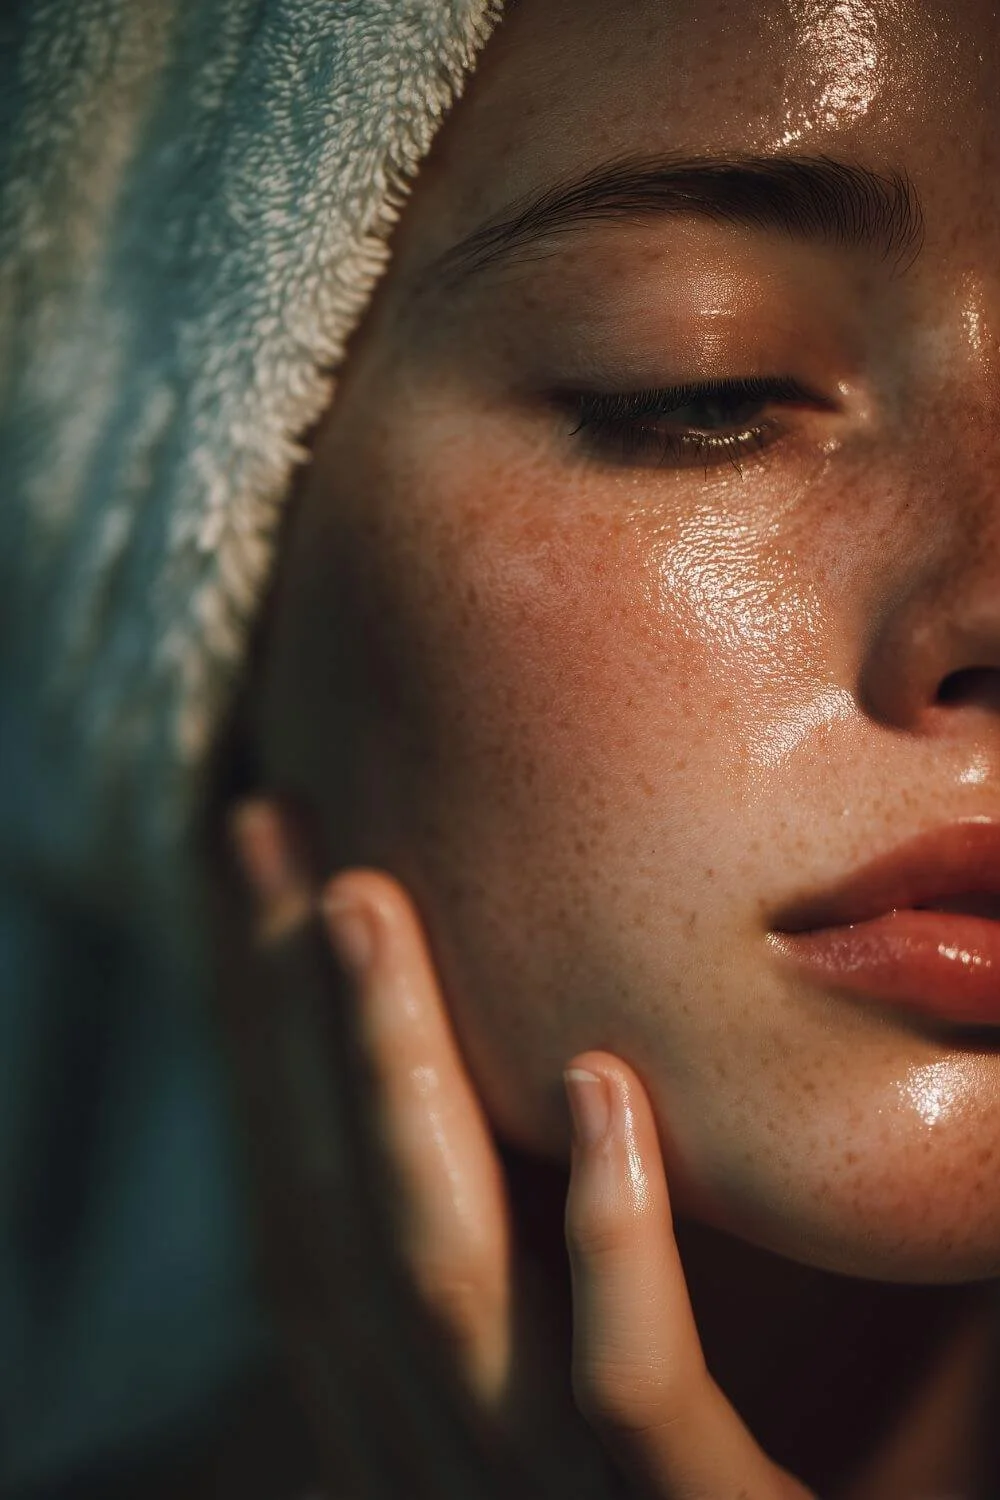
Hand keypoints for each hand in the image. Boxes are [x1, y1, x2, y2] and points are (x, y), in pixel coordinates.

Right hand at [232, 802, 815, 1499]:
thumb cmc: (783, 1483)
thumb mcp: (646, 1347)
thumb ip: (594, 1228)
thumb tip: (559, 1057)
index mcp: (445, 1408)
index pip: (323, 1202)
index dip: (270, 1042)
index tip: (256, 872)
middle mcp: (462, 1455)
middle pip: (341, 1219)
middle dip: (291, 1024)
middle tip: (276, 842)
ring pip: (444, 1282)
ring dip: (395, 1082)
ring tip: (366, 906)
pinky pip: (631, 1394)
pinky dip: (610, 1242)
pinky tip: (600, 1091)